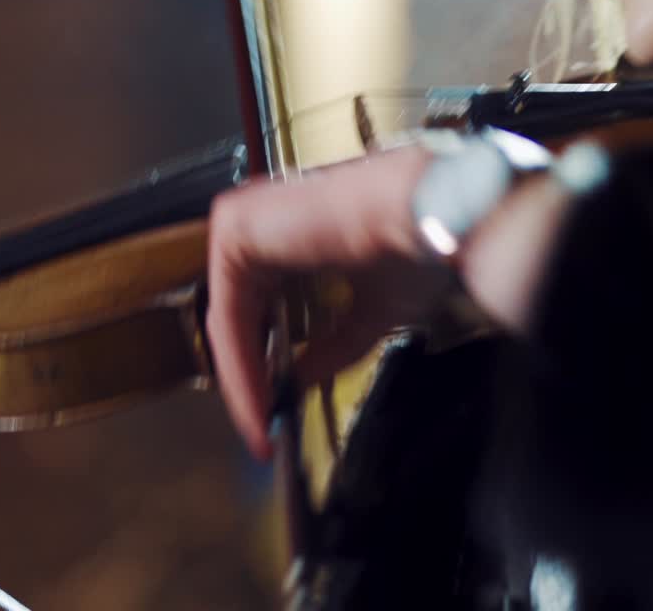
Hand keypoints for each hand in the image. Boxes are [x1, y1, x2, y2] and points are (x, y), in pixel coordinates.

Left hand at [206, 145, 447, 458]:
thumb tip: (299, 379)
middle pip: (238, 317)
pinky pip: (228, 313)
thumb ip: (331, 344)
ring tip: (263, 429)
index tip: (275, 420)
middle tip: (264, 434)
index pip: (258, 309)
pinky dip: (241, 362)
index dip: (265, 368)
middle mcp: (260, 222)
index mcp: (289, 231)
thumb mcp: (368, 312)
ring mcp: (243, 222)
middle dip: (250, 379)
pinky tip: (260, 400)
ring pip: (229, 320)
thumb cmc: (410, 248)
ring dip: (243, 379)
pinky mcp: (234, 230)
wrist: (423, 217)